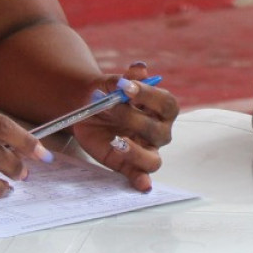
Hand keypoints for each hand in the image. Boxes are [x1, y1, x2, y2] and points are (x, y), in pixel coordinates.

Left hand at [70, 62, 178, 191]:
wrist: (86, 106)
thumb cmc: (107, 93)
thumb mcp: (112, 83)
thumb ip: (126, 78)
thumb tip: (140, 68)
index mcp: (160, 109)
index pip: (166, 104)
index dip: (149, 96)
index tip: (126, 88)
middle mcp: (158, 131)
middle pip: (158, 131)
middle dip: (133, 119)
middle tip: (109, 106)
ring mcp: (144, 150)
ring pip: (154, 159)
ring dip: (138, 153)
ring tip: (119, 142)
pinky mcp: (128, 165)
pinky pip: (140, 176)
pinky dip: (142, 181)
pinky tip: (142, 184)